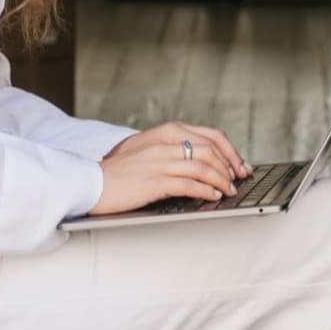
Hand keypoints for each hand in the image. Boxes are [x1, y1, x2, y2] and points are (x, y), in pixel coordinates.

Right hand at [92, 122, 252, 216]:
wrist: (90, 182)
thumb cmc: (118, 172)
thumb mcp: (147, 151)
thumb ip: (171, 151)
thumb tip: (202, 162)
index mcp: (165, 132)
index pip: (210, 135)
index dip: (230, 151)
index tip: (240, 165)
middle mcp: (164, 143)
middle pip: (211, 150)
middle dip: (230, 166)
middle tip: (238, 180)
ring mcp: (159, 161)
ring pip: (203, 167)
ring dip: (221, 180)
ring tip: (228, 191)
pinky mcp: (154, 181)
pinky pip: (189, 184)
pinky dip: (206, 190)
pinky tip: (212, 197)